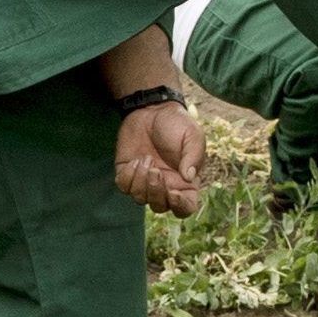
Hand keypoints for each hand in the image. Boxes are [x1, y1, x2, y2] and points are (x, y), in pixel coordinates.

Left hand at [110, 99, 206, 215]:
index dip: (180, 206)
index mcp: (185, 182)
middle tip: (155, 170)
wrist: (151, 109)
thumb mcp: (192, 136)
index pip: (186, 207)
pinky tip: (135, 160)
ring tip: (145, 159)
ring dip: (141, 182)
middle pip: (160, 207)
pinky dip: (128, 176)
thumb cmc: (176, 123)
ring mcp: (145, 181)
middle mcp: (166, 186)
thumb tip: (188, 178)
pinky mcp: (128, 173)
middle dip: (155, 192)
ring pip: (140, 199)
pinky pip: (124, 188)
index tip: (173, 192)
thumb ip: (193, 156)